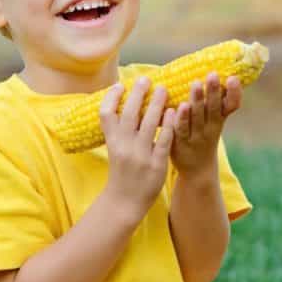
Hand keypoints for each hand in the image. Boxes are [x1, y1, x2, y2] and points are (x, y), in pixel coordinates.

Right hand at [100, 76, 176, 217]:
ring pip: (149, 123)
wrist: (125, 202)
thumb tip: (125, 105)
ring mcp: (140, 155)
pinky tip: (176, 111)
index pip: (106, 114)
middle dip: (138, 94)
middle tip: (146, 79)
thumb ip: (119, 130)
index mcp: (112, 142)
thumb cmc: (121, 172)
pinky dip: (170, 124)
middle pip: (129, 114)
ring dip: (157, 103)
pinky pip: (164, 140)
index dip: (112, 97)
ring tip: (164, 89)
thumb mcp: (114, 149)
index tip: (120, 85)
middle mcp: (124, 147)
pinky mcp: (156, 164)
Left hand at [170, 72, 242, 176]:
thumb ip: (216, 102)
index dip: (234, 93)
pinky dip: (181, 119)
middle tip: (213, 74)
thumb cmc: (204, 137)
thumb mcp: (215, 122)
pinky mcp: (181, 143)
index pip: (231, 105)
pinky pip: (181, 130)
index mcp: (220, 120)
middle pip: (213, 108)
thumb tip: (219, 72)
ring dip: (197, 101)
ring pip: (197, 117)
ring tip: (195, 84)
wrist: (197, 170)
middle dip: (213, 91)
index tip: (234, 78)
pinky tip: (179, 107)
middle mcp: (211, 128)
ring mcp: (196, 136)